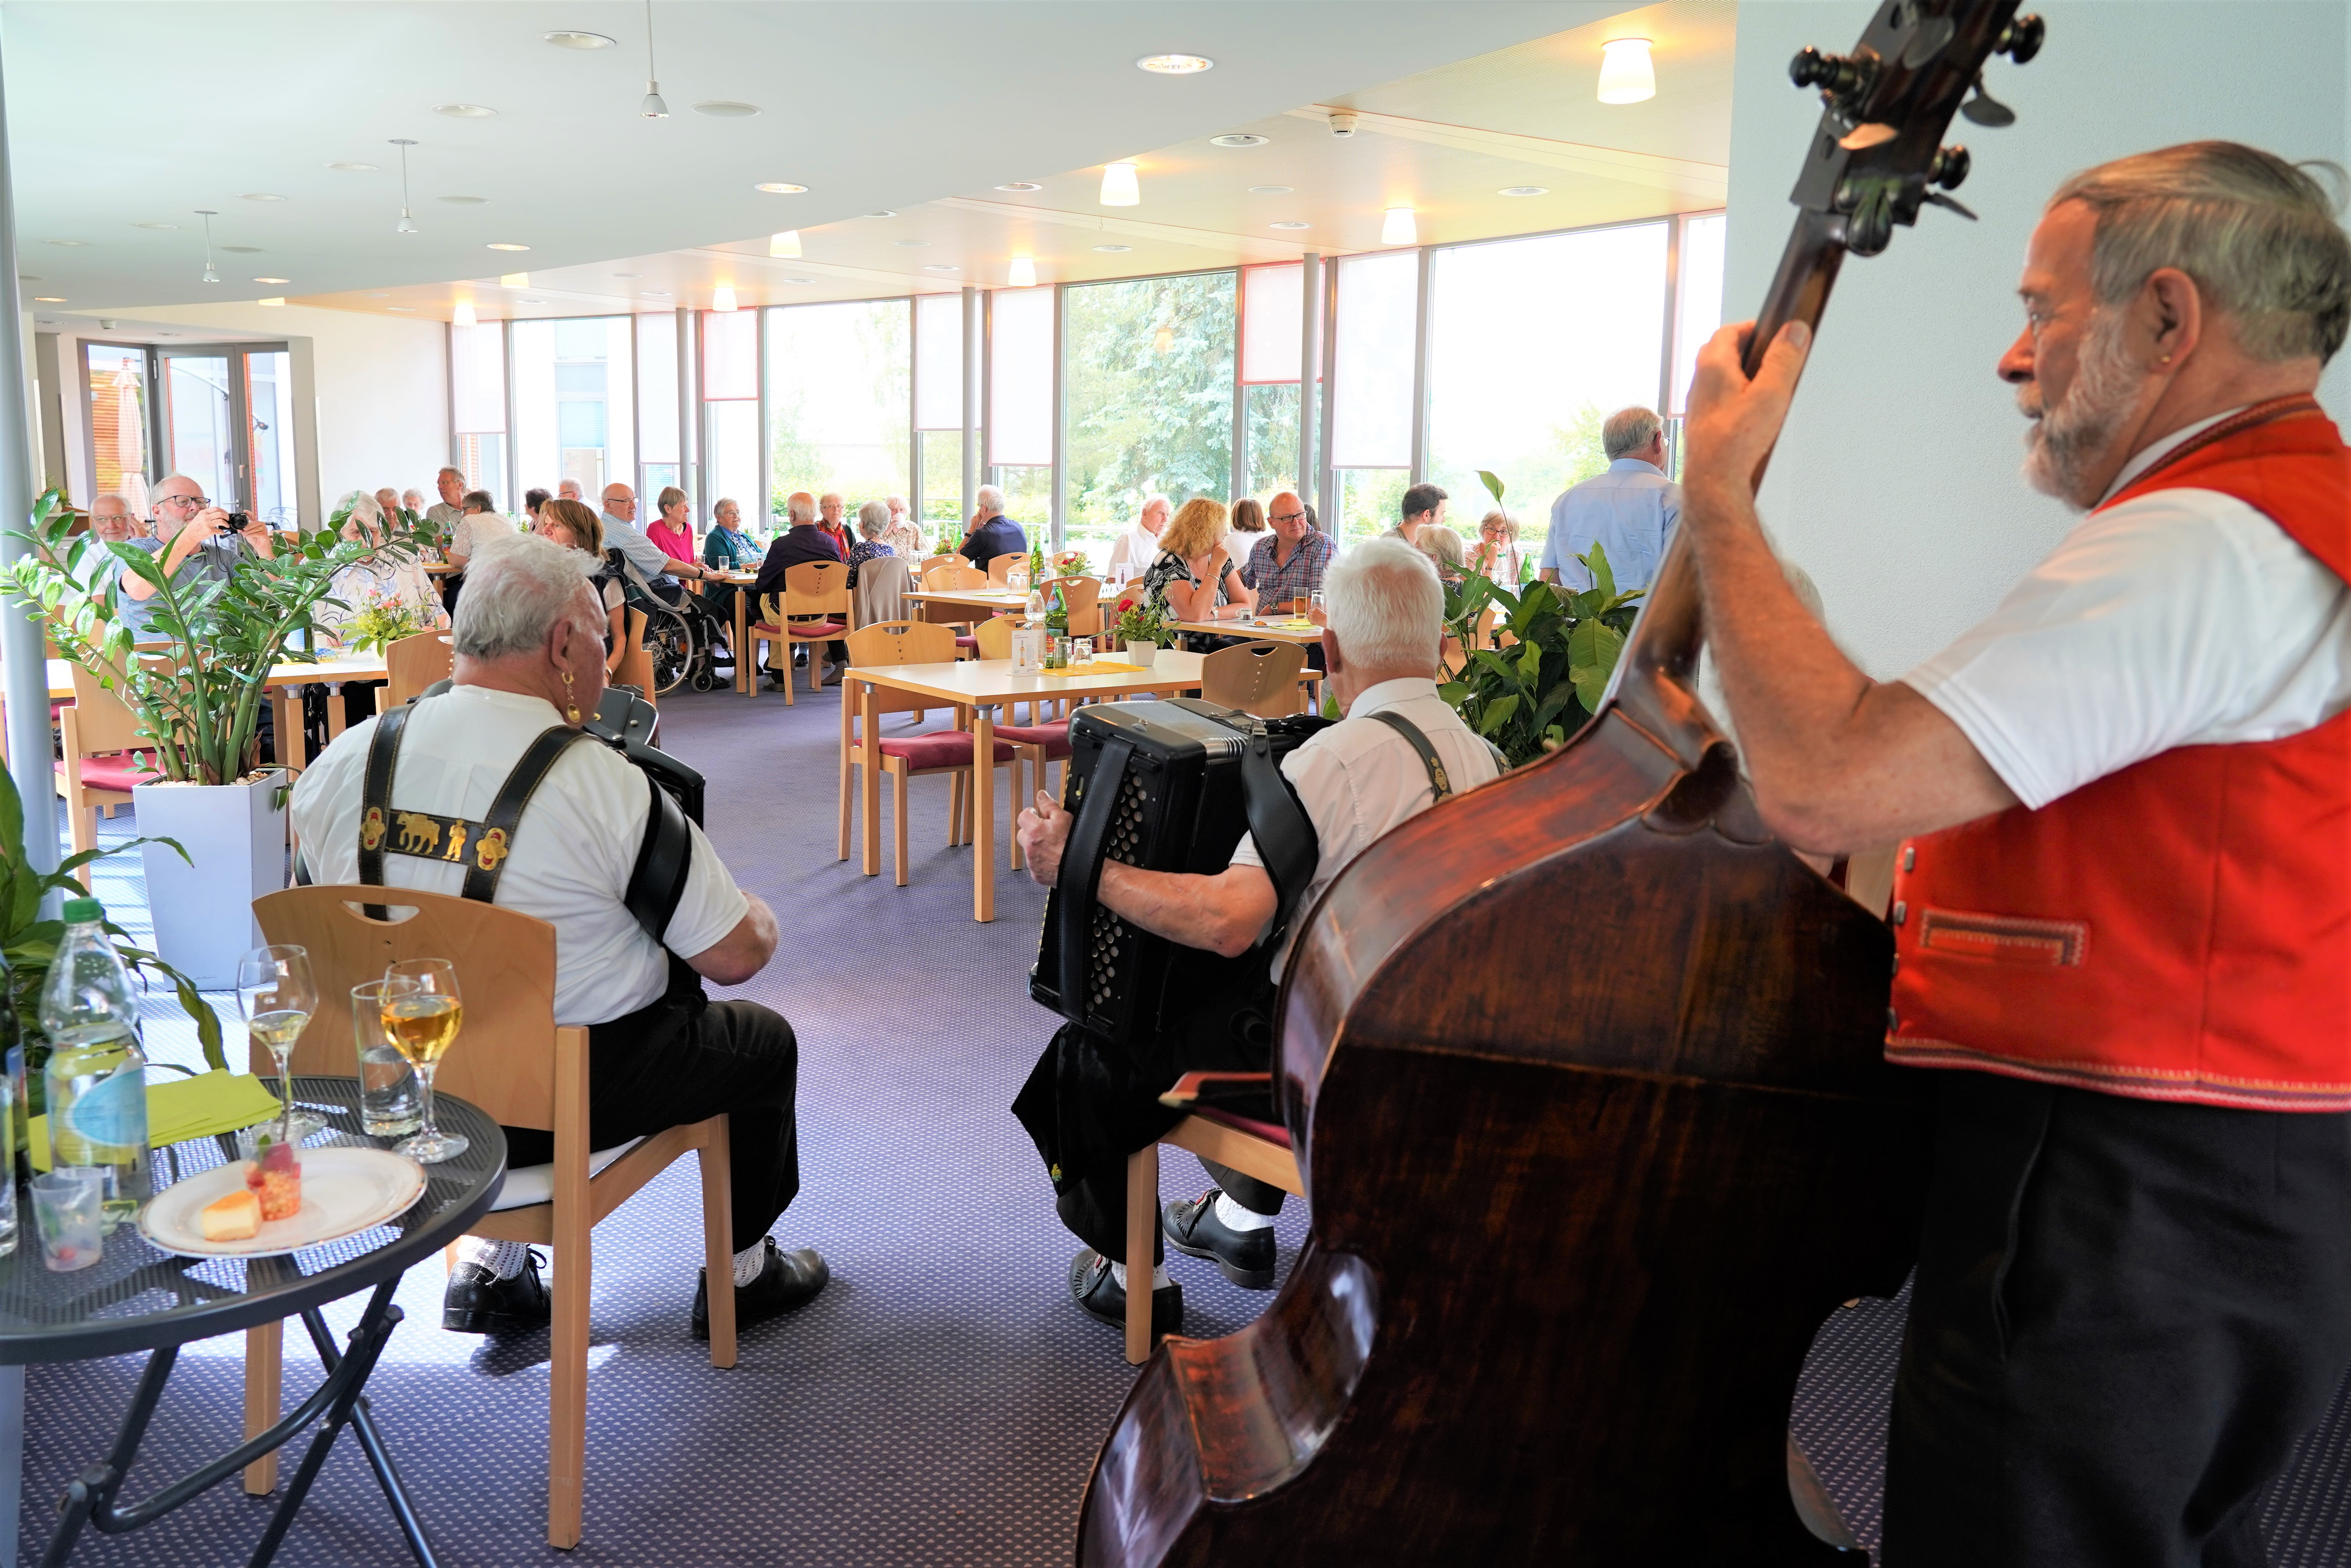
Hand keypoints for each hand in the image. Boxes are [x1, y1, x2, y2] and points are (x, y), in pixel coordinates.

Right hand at [191, 504, 233, 540]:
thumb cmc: (194, 526)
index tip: (225, 513)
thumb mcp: (199, 516)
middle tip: (227, 519)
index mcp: (203, 513)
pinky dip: (222, 531)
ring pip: (221, 521)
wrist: (190, 534)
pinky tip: (221, 532)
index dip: (223, 510)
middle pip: (220, 514)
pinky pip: (219, 530)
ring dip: (226, 524)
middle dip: (226, 516)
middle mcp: (205, 517)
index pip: (216, 508)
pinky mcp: (209, 531)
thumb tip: (217, 513)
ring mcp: (207, 524)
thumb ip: (207, 514)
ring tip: (226, 525)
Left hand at [238, 513, 272, 548]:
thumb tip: (238, 528)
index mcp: (255, 524)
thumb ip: (243, 530)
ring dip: (249, 532)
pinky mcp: (264, 534)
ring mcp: (263, 529)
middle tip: (244, 529)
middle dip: (248, 526)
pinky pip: (257, 533)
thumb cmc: (255, 540)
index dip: (249, 513)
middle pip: (254, 522)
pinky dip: (252, 534)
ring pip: (255, 528)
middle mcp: (260, 525)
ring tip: (246, 534)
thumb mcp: (246, 534)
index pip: (253, 516)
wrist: (259, 547)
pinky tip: (250, 536)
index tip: (245, 511)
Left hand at [1018, 789, 1071, 886]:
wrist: (1082, 868)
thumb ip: (1049, 805)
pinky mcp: (1036, 874)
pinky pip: (1033, 863)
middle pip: (1022, 833)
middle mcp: (1030, 847)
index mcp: (1034, 831)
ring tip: (1052, 846)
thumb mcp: (1064, 818)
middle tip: (1045, 831)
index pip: (1022, 816)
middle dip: (1031, 830)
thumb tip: (1041, 796)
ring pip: (1028, 849)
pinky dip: (1040, 860)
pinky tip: (1052, 857)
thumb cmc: (1075, 845)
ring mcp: (1032, 862)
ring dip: (1036, 846)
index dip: (1030, 814)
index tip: (1037, 815)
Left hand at [1682, 318, 1811, 503]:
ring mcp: (1697, 404)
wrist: (1714, 480)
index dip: (1750, 328)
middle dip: (1744, 348)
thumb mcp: (1771, 393)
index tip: (1770, 331)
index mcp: (1712, 366)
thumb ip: (1783, 359)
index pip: (1728, 331)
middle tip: (1769, 354)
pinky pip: (1716, 399)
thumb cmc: (1736, 441)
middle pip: (1719, 352)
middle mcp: (1699, 382)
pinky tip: (1749, 411)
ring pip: (1716, 377)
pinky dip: (1732, 395)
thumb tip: (1794, 330)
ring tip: (1763, 382)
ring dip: (1738, 373)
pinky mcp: (1701, 424)